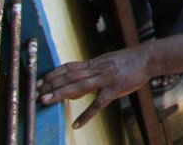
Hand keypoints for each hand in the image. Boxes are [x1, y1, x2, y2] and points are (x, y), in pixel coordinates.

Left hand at [37, 45, 152, 128]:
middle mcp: (96, 70)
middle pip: (68, 76)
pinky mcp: (115, 89)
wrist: (148, 58)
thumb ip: (93, 68)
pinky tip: (77, 124)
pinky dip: (86, 114)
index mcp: (94, 63)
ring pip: (78, 86)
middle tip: (35, 93)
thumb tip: (80, 74)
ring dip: (60, 94)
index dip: (52, 74)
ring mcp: (105, 79)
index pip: (68, 67)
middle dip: (50, 85)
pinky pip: (98, 103)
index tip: (39, 81)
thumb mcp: (108, 60)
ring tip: (45, 102)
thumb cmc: (129, 60)